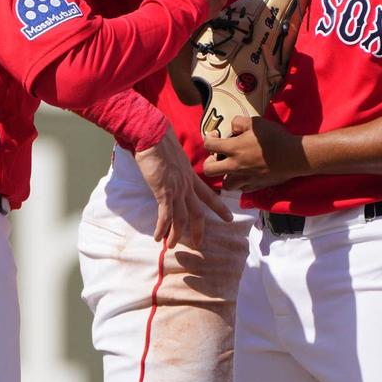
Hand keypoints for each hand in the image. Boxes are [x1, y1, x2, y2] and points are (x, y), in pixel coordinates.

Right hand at [133, 126, 233, 248]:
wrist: (153, 136)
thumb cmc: (161, 141)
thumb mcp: (175, 155)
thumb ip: (177, 166)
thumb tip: (172, 168)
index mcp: (190, 176)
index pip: (208, 195)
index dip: (218, 207)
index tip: (228, 218)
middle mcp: (186, 185)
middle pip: (197, 212)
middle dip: (199, 230)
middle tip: (199, 244)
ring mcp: (176, 189)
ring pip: (181, 218)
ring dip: (176, 234)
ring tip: (173, 245)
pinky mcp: (164, 192)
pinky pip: (165, 215)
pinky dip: (162, 228)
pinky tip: (158, 238)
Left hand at [201, 116, 308, 192]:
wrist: (293, 156)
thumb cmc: (275, 138)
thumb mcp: (256, 122)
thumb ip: (239, 122)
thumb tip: (232, 128)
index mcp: (234, 149)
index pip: (209, 145)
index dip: (208, 139)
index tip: (215, 136)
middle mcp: (235, 166)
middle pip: (209, 170)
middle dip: (209, 162)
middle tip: (218, 156)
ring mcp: (245, 178)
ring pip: (225, 184)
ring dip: (225, 175)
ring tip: (232, 167)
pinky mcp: (255, 186)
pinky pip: (241, 188)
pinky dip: (240, 182)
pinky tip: (246, 174)